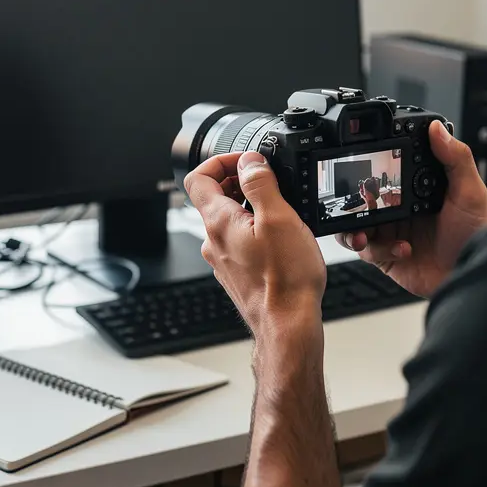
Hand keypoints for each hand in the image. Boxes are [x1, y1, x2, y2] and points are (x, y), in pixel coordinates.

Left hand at [184, 151, 325, 341]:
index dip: (220, 161)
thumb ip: (260, 183)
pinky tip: (279, 238)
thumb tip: (249, 161)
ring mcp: (223, 260)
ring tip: (280, 209)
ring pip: (228, 221)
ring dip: (249, 206)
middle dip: (239, 182)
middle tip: (269, 182)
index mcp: (219, 222)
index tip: (246, 161)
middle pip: (213, 198)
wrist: (288, 326)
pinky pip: (238, 242)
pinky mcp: (236, 274)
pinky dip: (254, 230)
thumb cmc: (285, 279)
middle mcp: (213, 241)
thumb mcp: (279, 218)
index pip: (198, 177)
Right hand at [336, 121, 486, 298]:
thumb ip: (456, 158)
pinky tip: (401, 249)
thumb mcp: (469, 192)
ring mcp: (390, 234)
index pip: (387, 175)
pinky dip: (376, 248)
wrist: (469, 276)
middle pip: (364, 199)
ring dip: (354, 228)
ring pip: (355, 225)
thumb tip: (438, 129)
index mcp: (415, 191)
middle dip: (356, 200)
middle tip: (362, 201)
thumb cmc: (475, 236)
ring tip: (366, 232)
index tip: (368, 166)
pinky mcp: (385, 256)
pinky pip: (366, 250)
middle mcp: (399, 211)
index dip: (374, 171)